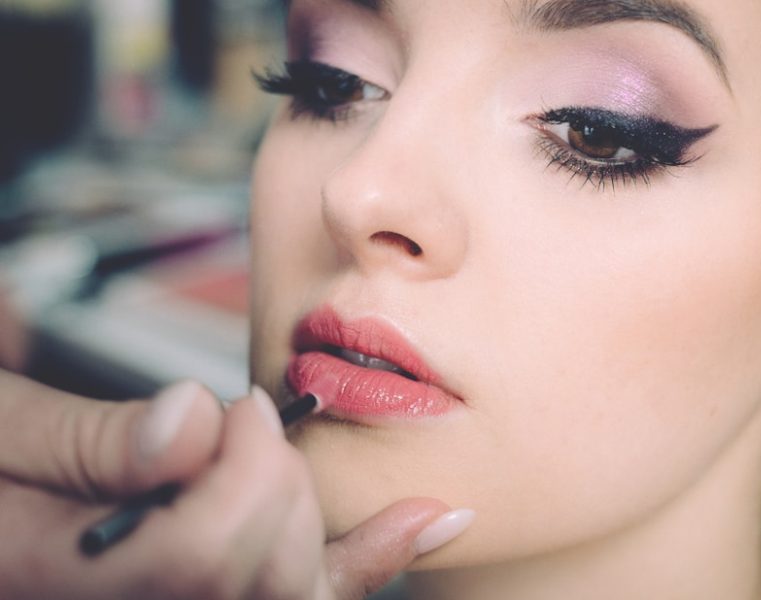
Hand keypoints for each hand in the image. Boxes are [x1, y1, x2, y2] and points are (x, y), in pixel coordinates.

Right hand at [0, 371, 470, 598]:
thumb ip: (88, 437)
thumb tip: (193, 423)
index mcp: (71, 580)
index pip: (205, 554)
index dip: (241, 469)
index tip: (236, 407)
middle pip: (265, 572)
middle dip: (276, 479)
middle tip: (243, 424)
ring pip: (297, 591)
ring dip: (313, 513)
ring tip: (279, 456)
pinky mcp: (219, 594)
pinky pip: (311, 594)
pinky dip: (370, 557)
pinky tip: (427, 519)